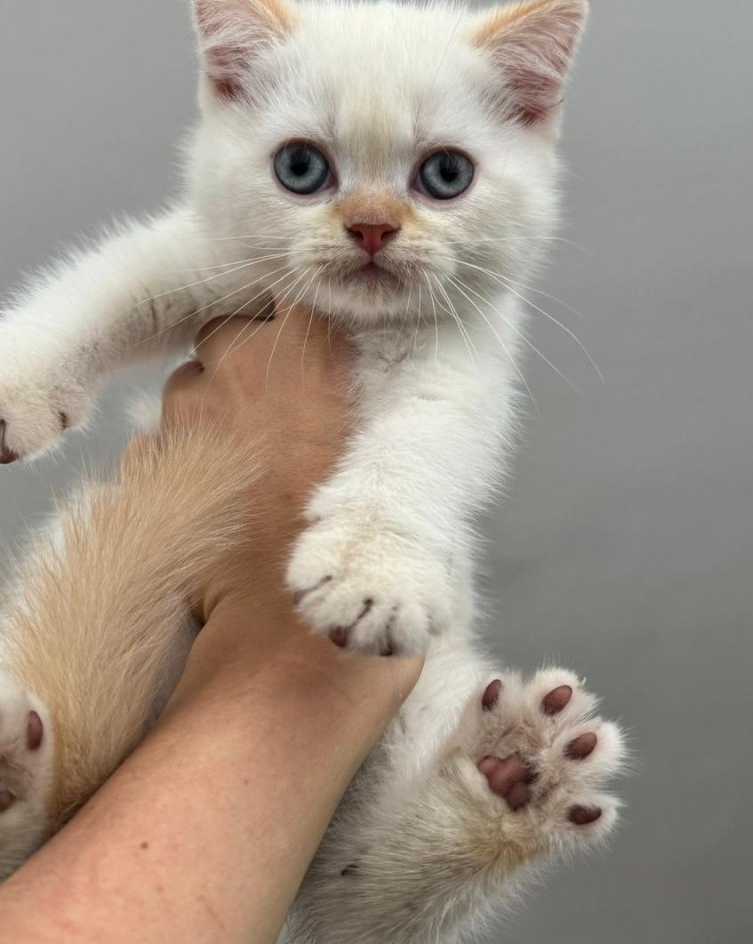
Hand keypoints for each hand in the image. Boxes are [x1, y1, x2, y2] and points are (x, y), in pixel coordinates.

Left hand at [160, 309, 422, 702]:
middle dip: (253, 366)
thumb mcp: (413, 471)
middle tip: (293, 425)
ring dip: (216, 417)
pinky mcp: (149, 466)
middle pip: (235, 332)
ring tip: (258, 478)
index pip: (299, 292)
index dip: (308, 324)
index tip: (326, 357)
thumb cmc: (373, 565)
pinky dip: (185, 467)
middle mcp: (242, 364)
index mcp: (316, 347)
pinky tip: (222, 511)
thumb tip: (372, 396)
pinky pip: (162, 446)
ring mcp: (186, 415)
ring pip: (191, 387)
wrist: (290, 651)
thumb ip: (390, 411)